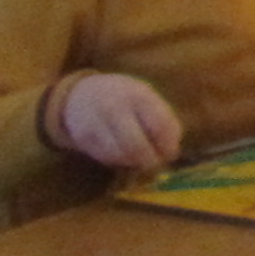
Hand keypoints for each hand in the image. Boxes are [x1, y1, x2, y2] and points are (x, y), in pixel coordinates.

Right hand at [50, 72, 181, 170]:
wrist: (83, 93)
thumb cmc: (127, 99)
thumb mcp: (148, 100)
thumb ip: (165, 123)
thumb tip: (172, 153)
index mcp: (138, 95)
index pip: (159, 126)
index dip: (167, 145)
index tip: (170, 154)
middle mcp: (114, 107)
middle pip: (136, 145)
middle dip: (149, 160)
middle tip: (154, 162)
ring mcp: (95, 122)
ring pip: (121, 155)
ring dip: (134, 162)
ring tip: (138, 157)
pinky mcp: (82, 137)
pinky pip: (106, 157)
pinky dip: (119, 160)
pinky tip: (121, 152)